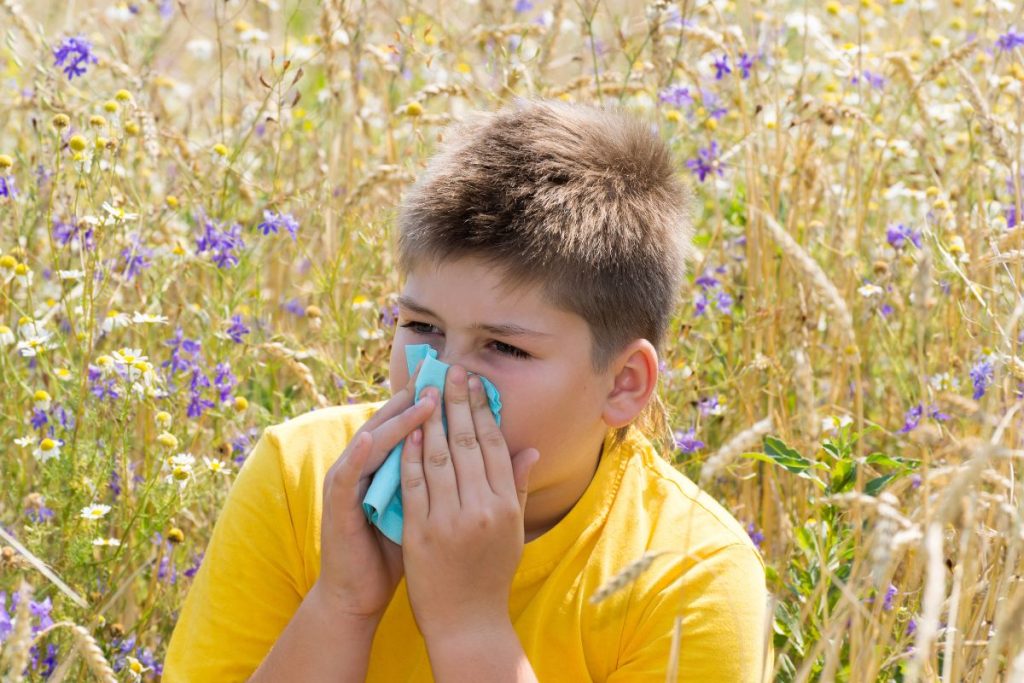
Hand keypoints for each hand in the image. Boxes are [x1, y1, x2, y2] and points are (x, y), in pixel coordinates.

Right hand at [317, 362, 434, 621]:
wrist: (359, 594)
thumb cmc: (394, 552)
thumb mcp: (427, 510)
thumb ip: (446, 481)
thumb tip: (486, 457)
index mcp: (388, 466)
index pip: (411, 425)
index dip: (433, 402)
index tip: (459, 379)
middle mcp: (364, 466)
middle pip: (391, 423)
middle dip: (416, 397)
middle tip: (441, 372)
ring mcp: (347, 483)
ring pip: (371, 441)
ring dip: (396, 420)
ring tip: (421, 398)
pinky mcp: (335, 505)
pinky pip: (347, 475)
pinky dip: (359, 455)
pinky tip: (373, 438)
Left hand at [399, 364, 539, 643]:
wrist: (466, 621)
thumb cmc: (491, 574)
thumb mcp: (513, 531)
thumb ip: (517, 488)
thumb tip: (530, 450)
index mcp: (507, 506)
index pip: (495, 446)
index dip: (483, 411)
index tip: (475, 383)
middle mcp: (483, 509)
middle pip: (468, 444)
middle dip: (458, 403)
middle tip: (452, 371)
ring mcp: (451, 520)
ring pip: (440, 458)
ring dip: (431, 420)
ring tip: (428, 391)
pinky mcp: (422, 533)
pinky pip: (414, 485)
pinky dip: (410, 455)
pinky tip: (407, 432)